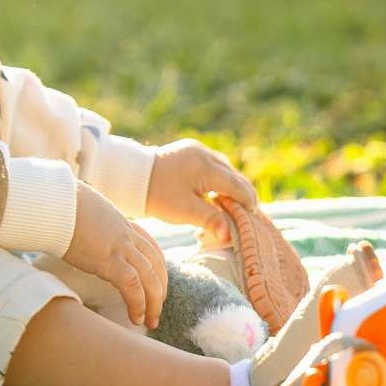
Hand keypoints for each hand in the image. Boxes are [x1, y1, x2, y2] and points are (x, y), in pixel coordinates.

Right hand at [65, 181, 168, 328]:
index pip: (151, 248)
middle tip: (156, 311)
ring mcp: (120, 247)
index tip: (157, 285)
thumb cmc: (61, 206)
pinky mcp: (108, 259)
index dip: (158, 269)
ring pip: (150, 278)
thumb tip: (80, 228)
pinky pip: (132, 286)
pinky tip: (135, 318)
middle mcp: (126, 235)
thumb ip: (91, 224)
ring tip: (150, 322)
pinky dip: (138, 304)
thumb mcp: (84, 213)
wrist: (54, 202)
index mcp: (122, 224)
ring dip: (154, 303)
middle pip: (156, 264)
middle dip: (160, 289)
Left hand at [144, 139, 260, 249]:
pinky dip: (219, 179)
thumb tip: (230, 236)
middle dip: (242, 194)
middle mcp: (205, 154)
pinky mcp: (191, 150)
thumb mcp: (185, 211)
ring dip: (231, 186)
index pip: (237, 185)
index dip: (247, 202)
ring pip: (225, 169)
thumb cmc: (159, 195)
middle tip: (248, 213)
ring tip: (233, 205)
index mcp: (206, 167)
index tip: (252, 216)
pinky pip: (213, 165)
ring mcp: (198, 150)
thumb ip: (211, 221)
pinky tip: (217, 193)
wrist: (133, 177)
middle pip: (233, 175)